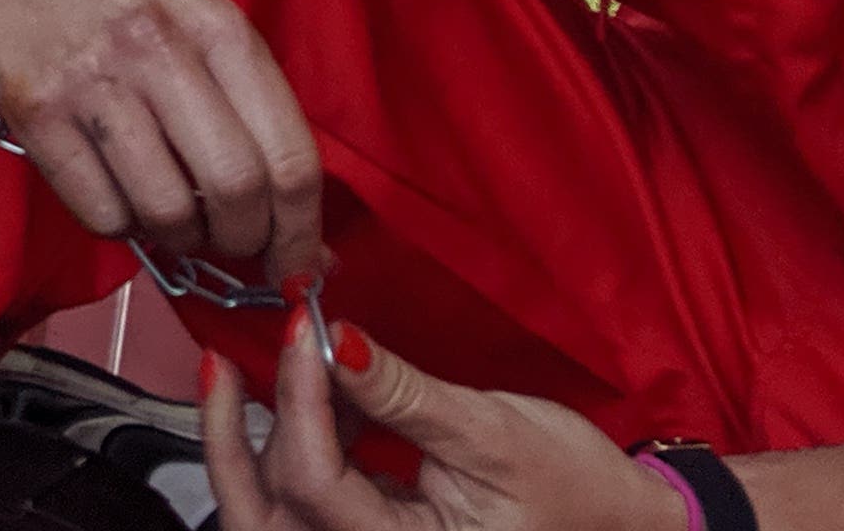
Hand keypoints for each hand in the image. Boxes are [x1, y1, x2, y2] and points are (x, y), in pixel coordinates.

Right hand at [0, 0, 326, 275]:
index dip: (301, 234)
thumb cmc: (127, 12)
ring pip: (168, 211)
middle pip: (237, 189)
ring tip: (171, 218)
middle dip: (243, 241)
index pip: (290, 155)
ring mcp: (95, 82)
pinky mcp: (37, 113)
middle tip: (230, 243)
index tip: (299, 272)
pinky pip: (102, 215)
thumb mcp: (203, 34)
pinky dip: (121, 227)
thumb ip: (256, 123)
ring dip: (180, 239)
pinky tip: (118, 194)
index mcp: (220, 30)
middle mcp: (161, 51)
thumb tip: (306, 245)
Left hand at [201, 316, 679, 530]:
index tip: (303, 332)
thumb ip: (403, 394)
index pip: (315, 486)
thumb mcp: (492, 432)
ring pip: (274, 519)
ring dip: (254, 445)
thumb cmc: (577, 488)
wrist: (622, 524)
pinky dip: (293, 455)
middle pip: (265, 521)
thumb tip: (334, 342)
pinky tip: (313, 403)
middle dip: (230, 440)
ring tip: (268, 373)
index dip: (298, 403)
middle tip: (221, 367)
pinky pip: (307, 510)